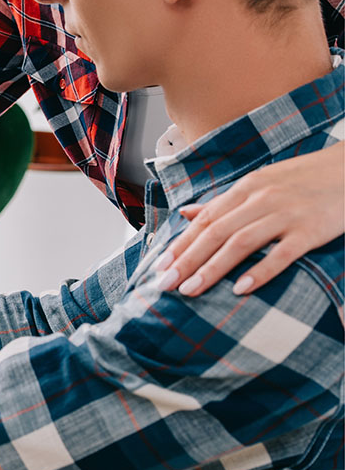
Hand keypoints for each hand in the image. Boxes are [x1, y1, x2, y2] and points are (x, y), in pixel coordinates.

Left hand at [159, 141, 344, 296]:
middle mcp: (261, 199)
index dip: (180, 244)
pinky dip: (260, 271)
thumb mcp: (260, 182)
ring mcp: (286, 214)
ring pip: (239, 243)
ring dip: (211, 269)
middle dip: (186, 260)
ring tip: (190, 290)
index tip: (159, 266)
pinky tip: (240, 289)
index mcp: (246, 188)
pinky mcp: (310, 230)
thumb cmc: (304, 179)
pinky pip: (281, 254)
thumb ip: (224, 202)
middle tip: (165, 284)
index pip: (204, 220)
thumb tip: (186, 214)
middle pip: (214, 233)